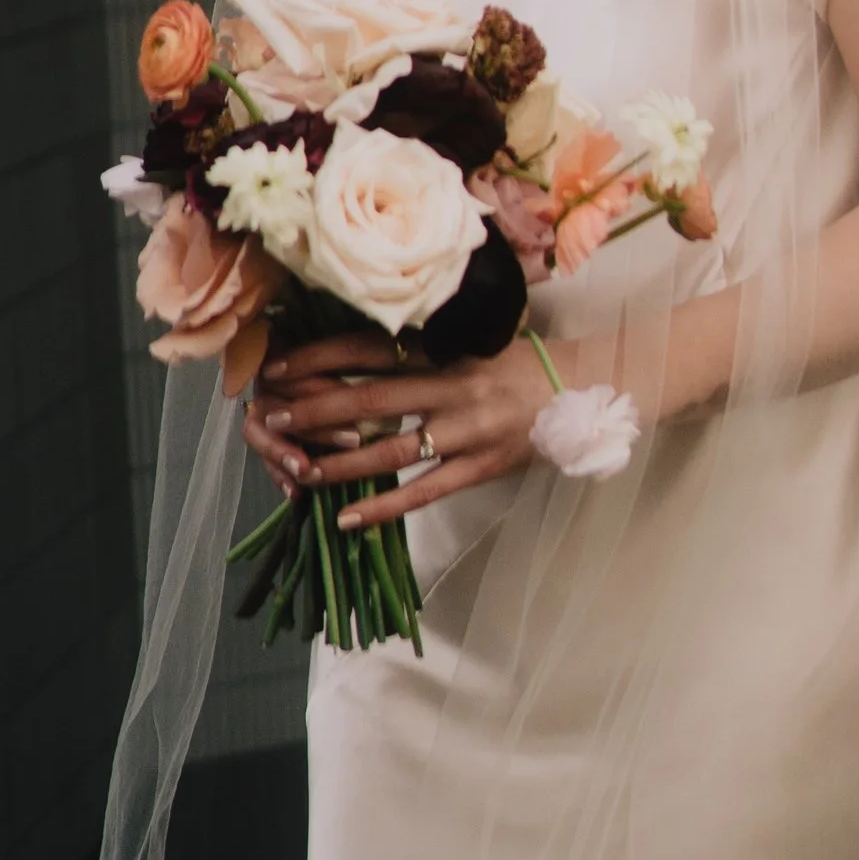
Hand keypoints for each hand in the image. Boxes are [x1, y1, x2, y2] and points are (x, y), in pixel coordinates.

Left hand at [242, 326, 563, 529]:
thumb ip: (429, 348)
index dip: (323, 356)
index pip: (373, 349)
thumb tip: (367, 350)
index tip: (281, 363)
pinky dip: (383, 507)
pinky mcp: (480, 468)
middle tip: (274, 414)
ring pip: (392, 448)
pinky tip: (348, 519)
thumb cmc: (521, 363)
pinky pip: (424, 491)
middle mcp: (452, 387)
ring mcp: (466, 431)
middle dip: (318, 406)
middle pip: (372, 397)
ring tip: (300, 470)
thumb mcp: (476, 340)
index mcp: (448, 350)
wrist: (584, 389)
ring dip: (342, 462)